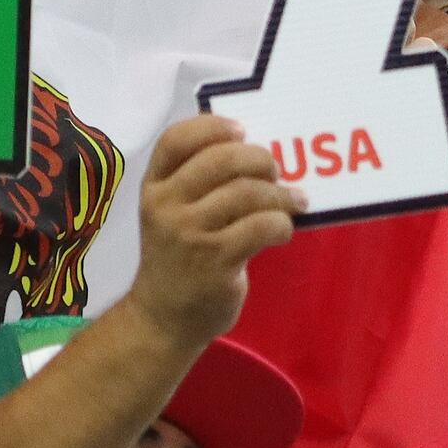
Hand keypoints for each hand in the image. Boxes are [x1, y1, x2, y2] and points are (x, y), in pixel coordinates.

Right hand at [127, 113, 301, 351]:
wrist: (163, 320)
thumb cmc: (177, 260)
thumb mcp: (171, 216)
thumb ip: (197, 184)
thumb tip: (256, 153)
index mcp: (153, 188)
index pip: (176, 139)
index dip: (213, 127)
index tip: (242, 131)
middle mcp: (166, 206)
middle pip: (220, 159)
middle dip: (259, 159)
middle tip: (275, 171)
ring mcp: (189, 234)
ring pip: (247, 192)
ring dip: (281, 194)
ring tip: (294, 201)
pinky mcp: (216, 261)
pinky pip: (261, 226)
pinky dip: (281, 223)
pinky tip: (283, 230)